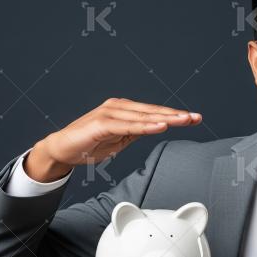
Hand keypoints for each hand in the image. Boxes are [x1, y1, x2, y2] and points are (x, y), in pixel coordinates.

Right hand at [25, 98, 201, 181]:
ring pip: (143, 116)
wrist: (61, 149)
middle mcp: (117, 107)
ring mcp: (109, 113)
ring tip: (183, 120)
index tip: (192, 118)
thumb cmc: (87, 144)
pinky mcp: (101, 123)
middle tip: (195, 117)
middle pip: (152, 111)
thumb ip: (134, 133)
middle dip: (175, 115)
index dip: (173, 115)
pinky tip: (160, 126)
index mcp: (123, 110)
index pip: (153, 112)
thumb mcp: (118, 140)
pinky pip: (128, 125)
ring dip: (165, 118)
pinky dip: (145, 126)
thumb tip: (153, 129)